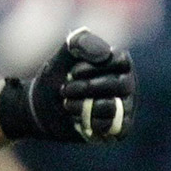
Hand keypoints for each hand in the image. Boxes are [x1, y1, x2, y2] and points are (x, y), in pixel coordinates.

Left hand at [0, 27, 134, 142]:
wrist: (43, 109)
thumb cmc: (56, 79)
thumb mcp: (61, 57)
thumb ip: (79, 43)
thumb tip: (106, 53)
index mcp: (117, 62)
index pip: (120, 61)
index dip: (94, 68)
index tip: (73, 72)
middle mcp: (127, 83)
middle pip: (119, 85)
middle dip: (85, 88)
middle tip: (64, 90)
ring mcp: (125, 106)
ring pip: (113, 107)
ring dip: (82, 105)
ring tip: (68, 104)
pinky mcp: (119, 127)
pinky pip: (113, 127)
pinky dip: (89, 122)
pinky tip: (78, 119)